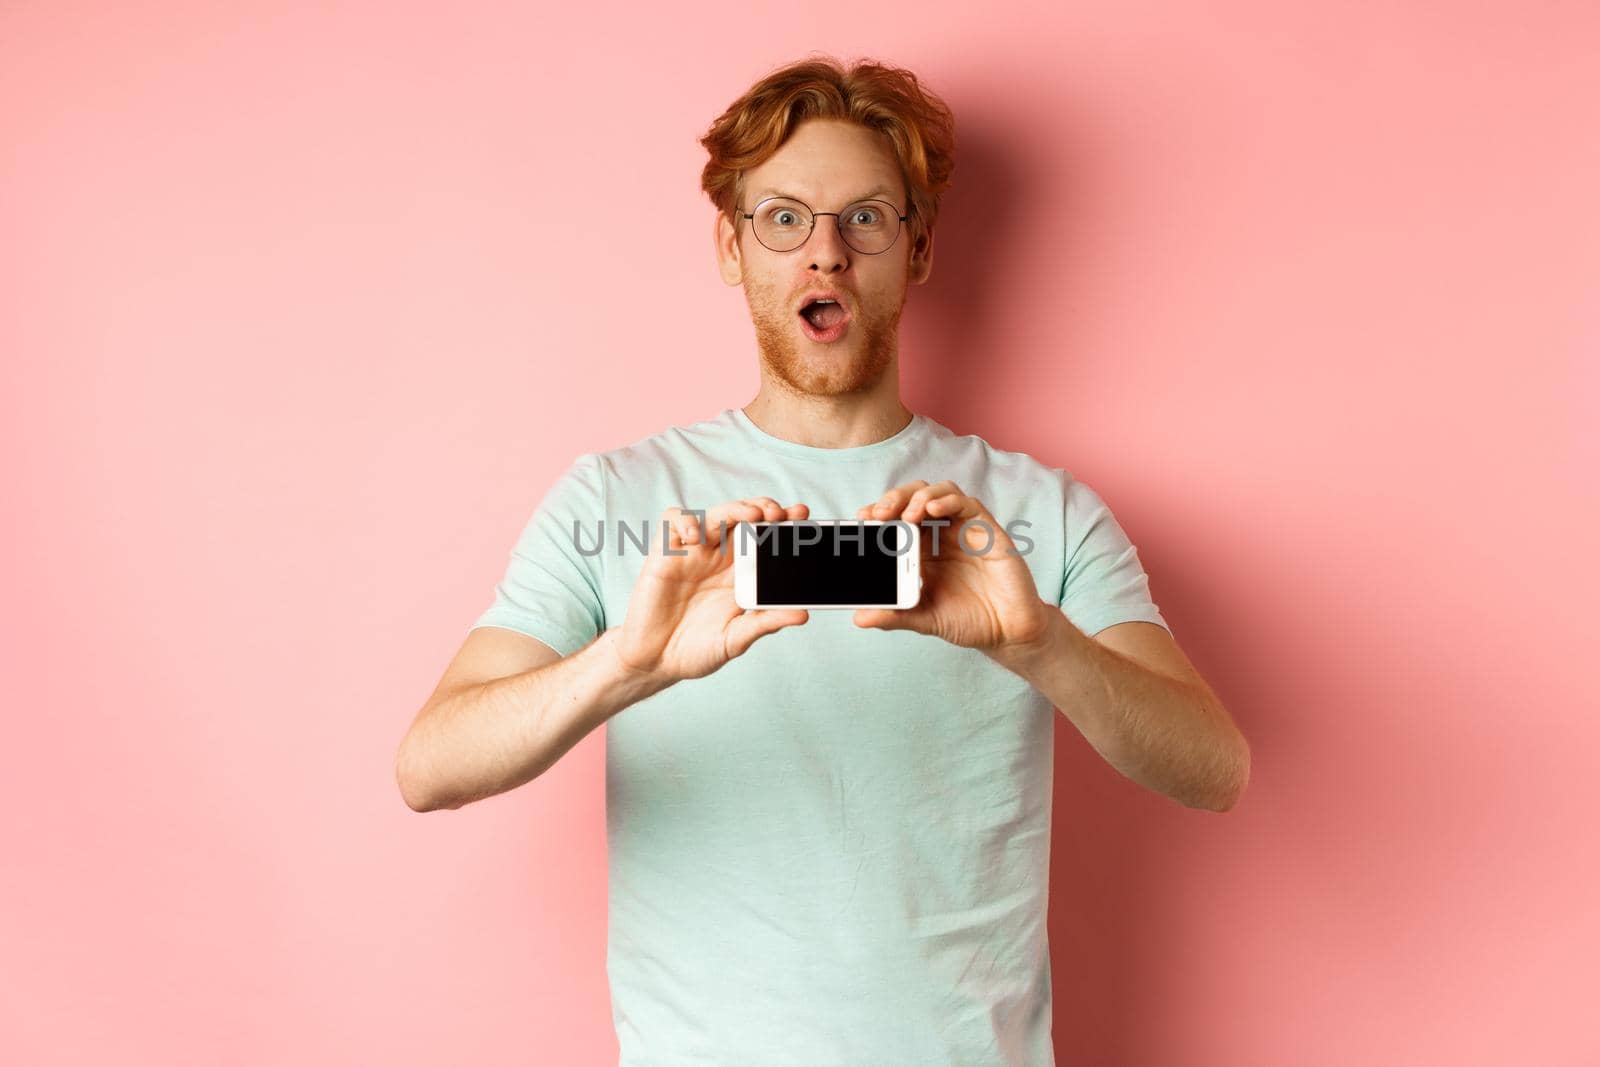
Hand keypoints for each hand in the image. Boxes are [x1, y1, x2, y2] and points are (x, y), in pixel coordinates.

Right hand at [613, 497, 809, 682]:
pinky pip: (673, 521)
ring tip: (752, 516)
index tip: (803, 517)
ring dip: (735, 508)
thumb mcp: (736, 639)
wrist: (656, 662)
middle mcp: (719, 557)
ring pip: (715, 513)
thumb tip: (802, 614)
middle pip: (744, 517)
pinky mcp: (665, 553)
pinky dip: (685, 521)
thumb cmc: (696, 650)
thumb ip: (765, 623)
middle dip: (765, 508)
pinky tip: (696, 539)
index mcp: (742, 573)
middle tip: (780, 515)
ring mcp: (692, 552)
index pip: (766, 537)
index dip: (784, 523)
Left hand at [852, 480, 1052, 652]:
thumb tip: (859, 619)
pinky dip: (947, 501)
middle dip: (893, 499)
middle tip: (878, 514)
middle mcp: (941, 535)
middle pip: (913, 498)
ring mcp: (963, 530)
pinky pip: (967, 504)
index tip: (860, 518)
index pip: (896, 518)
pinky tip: (932, 510)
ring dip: (918, 496)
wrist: (1007, 632)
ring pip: (939, 492)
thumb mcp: (924, 619)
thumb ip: (895, 616)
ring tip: (907, 514)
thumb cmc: (968, 621)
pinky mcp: (986, 530)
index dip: (878, 512)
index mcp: (921, 550)